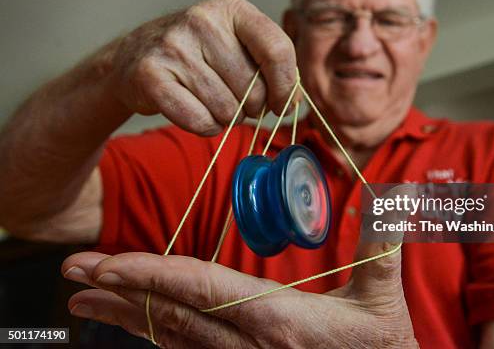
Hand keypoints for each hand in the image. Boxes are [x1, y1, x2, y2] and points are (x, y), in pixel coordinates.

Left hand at [62, 242, 417, 347]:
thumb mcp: (384, 297)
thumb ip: (380, 243)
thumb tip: (389, 191)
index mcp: (278, 321)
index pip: (200, 290)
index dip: (151, 274)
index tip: (108, 262)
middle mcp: (248, 346)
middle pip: (172, 314)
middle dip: (119, 292)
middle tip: (74, 273)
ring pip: (172, 337)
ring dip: (126, 315)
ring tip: (86, 299)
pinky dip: (154, 334)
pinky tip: (135, 323)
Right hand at [106, 0, 296, 134]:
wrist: (134, 57)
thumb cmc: (197, 56)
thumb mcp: (235, 44)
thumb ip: (269, 65)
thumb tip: (295, 101)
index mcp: (231, 8)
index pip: (277, 49)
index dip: (286, 86)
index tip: (284, 105)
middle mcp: (202, 20)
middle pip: (253, 88)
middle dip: (251, 107)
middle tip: (234, 99)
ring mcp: (174, 46)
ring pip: (228, 110)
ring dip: (226, 118)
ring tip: (209, 101)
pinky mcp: (151, 75)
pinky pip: (200, 121)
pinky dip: (205, 127)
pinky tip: (196, 111)